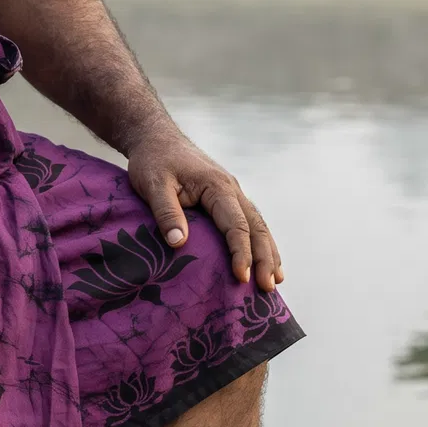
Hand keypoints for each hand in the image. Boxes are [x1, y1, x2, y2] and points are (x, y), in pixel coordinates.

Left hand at [127, 124, 282, 290]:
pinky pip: (250, 222)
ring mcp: (232, 193)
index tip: (242, 277)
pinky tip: (265, 261)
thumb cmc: (153, 161)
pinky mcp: (226, 198)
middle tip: (267, 288)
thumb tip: (179, 243)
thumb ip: (166, 212)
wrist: (156, 138)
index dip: (241, 252)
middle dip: (264, 258)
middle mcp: (232, 189)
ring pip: (258, 225)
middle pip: (256, 227)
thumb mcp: (153, 185)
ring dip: (268, 253)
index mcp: (217, 187)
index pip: (236, 225)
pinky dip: (260, 243)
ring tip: (274, 282)